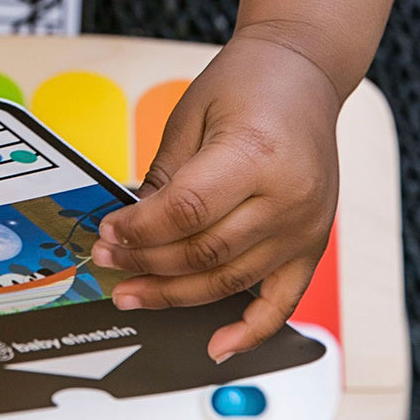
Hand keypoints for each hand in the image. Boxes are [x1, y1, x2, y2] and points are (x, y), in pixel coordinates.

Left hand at [91, 31, 342, 360]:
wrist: (303, 74)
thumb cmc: (247, 85)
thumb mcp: (190, 116)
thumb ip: (163, 176)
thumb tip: (127, 227)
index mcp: (256, 154)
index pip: (185, 211)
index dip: (139, 230)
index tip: (106, 233)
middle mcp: (289, 197)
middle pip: (205, 252)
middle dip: (146, 263)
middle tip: (107, 261)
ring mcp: (306, 226)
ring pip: (231, 280)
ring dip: (176, 294)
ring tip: (133, 292)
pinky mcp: (313, 243)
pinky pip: (283, 301)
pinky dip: (251, 331)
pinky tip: (217, 345)